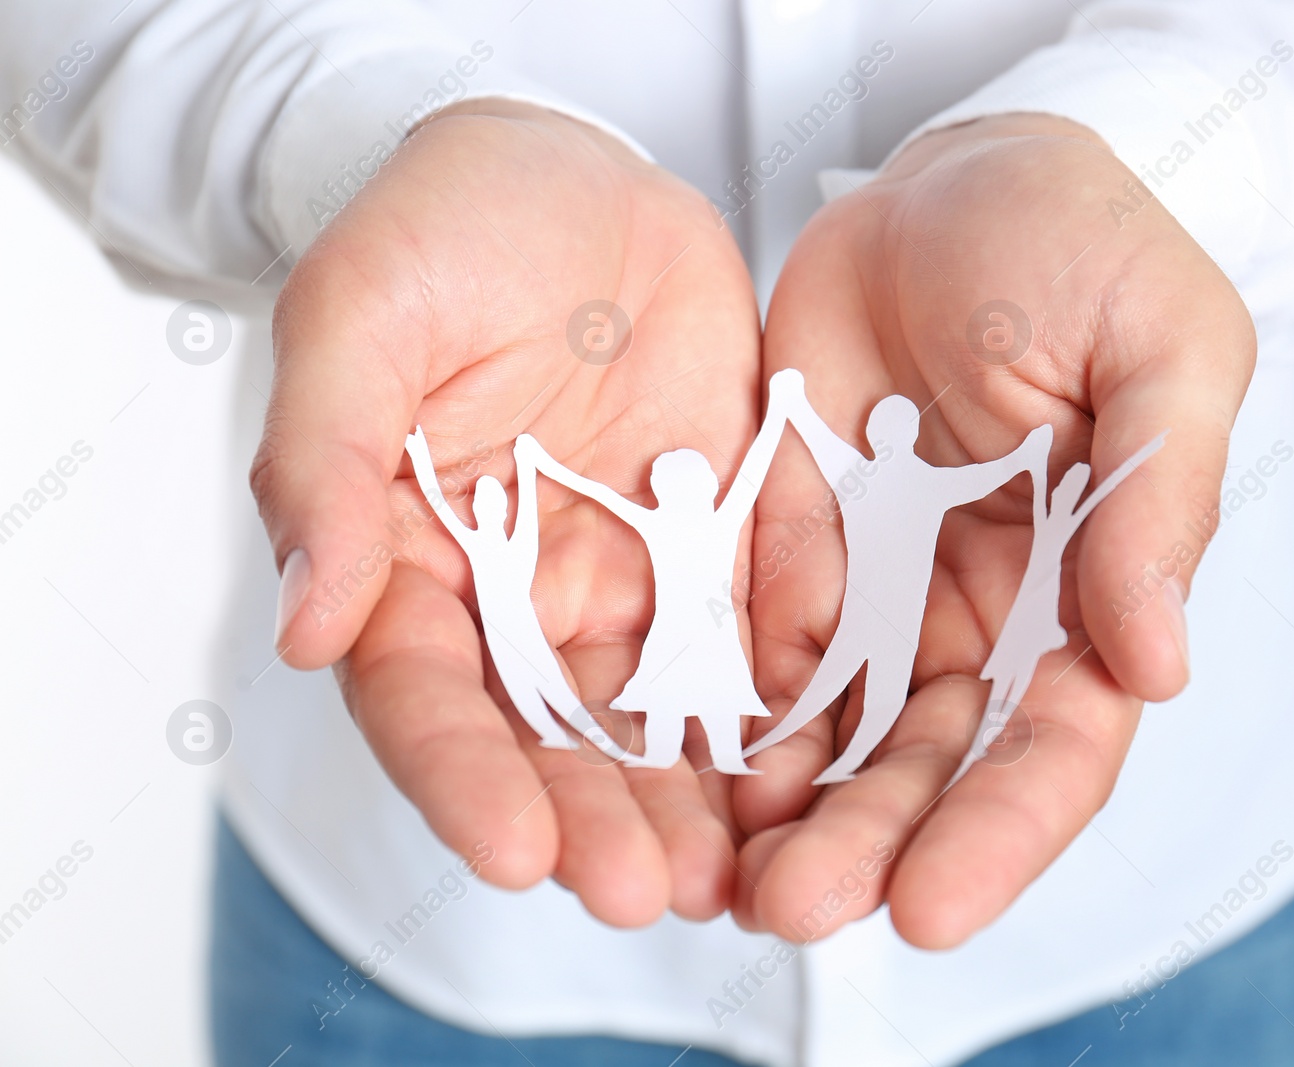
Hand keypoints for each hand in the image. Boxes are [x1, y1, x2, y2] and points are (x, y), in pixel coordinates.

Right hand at [253, 100, 761, 924]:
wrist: (571, 176)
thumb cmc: (443, 229)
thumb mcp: (359, 320)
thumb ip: (327, 468)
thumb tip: (308, 628)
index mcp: (409, 561)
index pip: (425, 697)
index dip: (464, 781)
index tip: (517, 854)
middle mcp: (516, 597)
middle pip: (550, 737)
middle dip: (595, 820)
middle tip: (646, 893)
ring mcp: (624, 576)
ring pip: (656, 714)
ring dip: (692, 800)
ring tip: (737, 877)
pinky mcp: (717, 543)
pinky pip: (755, 638)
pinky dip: (782, 708)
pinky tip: (817, 771)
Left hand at [734, 114, 1254, 946]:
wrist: (957, 177)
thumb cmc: (1085, 245)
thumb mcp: (1157, 353)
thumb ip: (1159, 504)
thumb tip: (1161, 666)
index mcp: (1094, 588)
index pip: (1056, 743)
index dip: (999, 832)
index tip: (927, 907)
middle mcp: (989, 616)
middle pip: (929, 765)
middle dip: (867, 842)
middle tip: (790, 907)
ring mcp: (888, 589)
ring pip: (837, 733)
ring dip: (784, 809)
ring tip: (716, 877)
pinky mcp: (798, 547)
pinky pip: (755, 648)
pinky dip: (722, 715)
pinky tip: (675, 769)